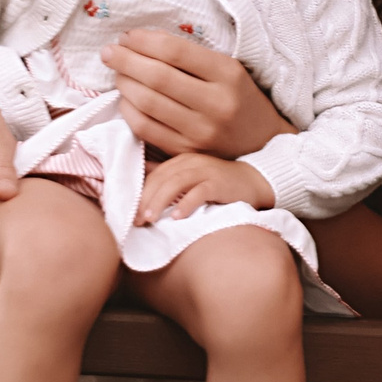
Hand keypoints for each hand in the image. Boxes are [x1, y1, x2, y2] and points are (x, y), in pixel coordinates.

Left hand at [105, 29, 294, 156]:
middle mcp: (216, 104)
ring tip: (117, 73)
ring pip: (148, 103)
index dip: (144, 41)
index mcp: (228, 74)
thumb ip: (191, 57)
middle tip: (110, 52)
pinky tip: (126, 99)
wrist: (263, 143)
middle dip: (125, 60)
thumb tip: (142, 42)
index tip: (126, 36)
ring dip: (124, 84)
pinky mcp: (187, 152)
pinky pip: (145, 128)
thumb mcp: (228, 70)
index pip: (176, 51)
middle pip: (158, 77)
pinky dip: (129, 110)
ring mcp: (201, 132)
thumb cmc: (239, 98)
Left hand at [139, 153, 275, 222]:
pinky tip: (177, 217)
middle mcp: (190, 162)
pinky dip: (186, 204)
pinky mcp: (219, 182)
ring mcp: (205, 170)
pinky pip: (200, 191)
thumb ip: (168, 179)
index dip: (138, 194)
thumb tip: (139, 186)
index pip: (153, 175)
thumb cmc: (217, 183)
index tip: (128, 213)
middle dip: (145, 200)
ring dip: (160, 201)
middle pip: (161, 179)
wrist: (253, 180)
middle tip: (135, 220)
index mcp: (180, 161)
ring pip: (176, 183)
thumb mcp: (191, 177)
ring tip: (150, 219)